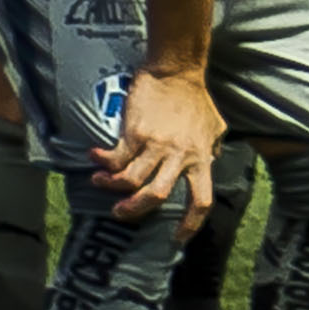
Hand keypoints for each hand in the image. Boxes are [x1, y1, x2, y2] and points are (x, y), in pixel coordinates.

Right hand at [101, 60, 222, 221]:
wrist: (176, 71)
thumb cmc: (195, 98)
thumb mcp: (214, 126)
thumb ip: (211, 147)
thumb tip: (211, 160)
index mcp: (200, 158)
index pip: (201, 199)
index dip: (191, 223)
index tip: (178, 238)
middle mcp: (179, 156)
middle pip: (157, 196)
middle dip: (136, 211)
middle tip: (120, 214)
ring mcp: (156, 145)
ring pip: (131, 181)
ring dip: (111, 187)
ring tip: (100, 183)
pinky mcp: (136, 133)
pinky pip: (115, 158)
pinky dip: (101, 162)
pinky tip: (94, 157)